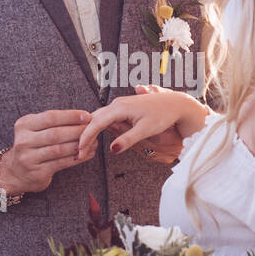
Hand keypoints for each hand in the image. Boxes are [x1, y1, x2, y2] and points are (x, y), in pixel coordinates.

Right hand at [0, 108, 97, 192]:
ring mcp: (29, 158)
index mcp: (24, 125)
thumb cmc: (32, 146)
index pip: (50, 117)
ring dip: (79, 145)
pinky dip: (76, 158)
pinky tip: (86, 154)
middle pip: (55, 133)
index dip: (70, 116)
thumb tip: (84, 117)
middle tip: (93, 129)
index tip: (87, 116)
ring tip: (93, 143)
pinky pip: (61, 163)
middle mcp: (24, 141)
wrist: (15, 172)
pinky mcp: (37, 172)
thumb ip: (54, 123)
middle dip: (77, 131)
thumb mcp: (35, 130)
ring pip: (59, 149)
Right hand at [76, 86, 207, 161]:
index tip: (80, 150)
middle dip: (84, 135)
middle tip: (79, 151)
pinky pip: (106, 116)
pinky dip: (98, 126)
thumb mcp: (146, 130)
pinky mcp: (124, 107)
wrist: (175, 104)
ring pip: (99, 117)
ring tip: (84, 145)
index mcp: (120, 108)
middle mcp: (117, 104)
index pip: (96, 123)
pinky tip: (96, 136)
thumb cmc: (163, 116)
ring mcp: (120, 104)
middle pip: (94, 119)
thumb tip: (112, 150)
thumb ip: (128, 140)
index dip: (86, 137)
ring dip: (90, 130)